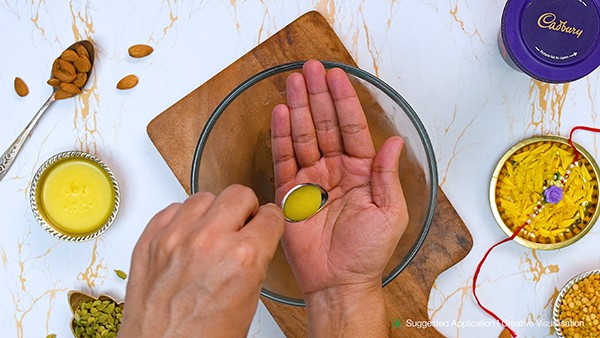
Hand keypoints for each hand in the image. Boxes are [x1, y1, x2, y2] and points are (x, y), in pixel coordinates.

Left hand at [118, 185, 283, 337]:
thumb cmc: (204, 337)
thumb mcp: (249, 298)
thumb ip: (254, 258)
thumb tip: (255, 235)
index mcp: (243, 257)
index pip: (270, 214)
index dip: (269, 222)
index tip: (264, 224)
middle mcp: (210, 241)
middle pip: (239, 194)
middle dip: (244, 209)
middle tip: (239, 225)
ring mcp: (176, 237)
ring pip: (205, 196)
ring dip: (212, 212)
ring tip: (210, 233)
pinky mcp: (150, 238)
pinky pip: (173, 208)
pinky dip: (183, 220)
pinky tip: (187, 237)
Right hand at [271, 60, 408, 335]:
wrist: (339, 281)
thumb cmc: (367, 253)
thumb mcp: (390, 213)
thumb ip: (387, 175)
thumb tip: (394, 141)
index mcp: (362, 172)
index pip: (352, 128)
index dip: (344, 101)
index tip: (337, 76)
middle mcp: (336, 170)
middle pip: (325, 124)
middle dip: (318, 95)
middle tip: (310, 69)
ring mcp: (312, 179)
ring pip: (304, 135)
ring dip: (299, 108)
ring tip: (293, 82)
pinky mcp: (291, 192)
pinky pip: (285, 158)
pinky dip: (282, 136)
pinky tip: (281, 114)